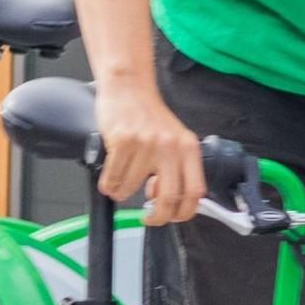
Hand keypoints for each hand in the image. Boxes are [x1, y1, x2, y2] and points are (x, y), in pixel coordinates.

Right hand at [93, 75, 206, 224]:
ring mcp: (146, 144)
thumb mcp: (174, 139)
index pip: (195, 191)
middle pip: (168, 197)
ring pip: (132, 188)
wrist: (128, 87)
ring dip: (123, 193)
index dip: (184, 212)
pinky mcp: (123, 141)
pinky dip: (109, 185)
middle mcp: (170, 146)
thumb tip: (170, 203)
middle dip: (156, 216)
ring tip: (120, 185)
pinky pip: (113, 177)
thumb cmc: (148, 116)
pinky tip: (110, 179)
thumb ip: (178, 167)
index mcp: (187, 147)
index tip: (172, 217)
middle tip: (148, 218)